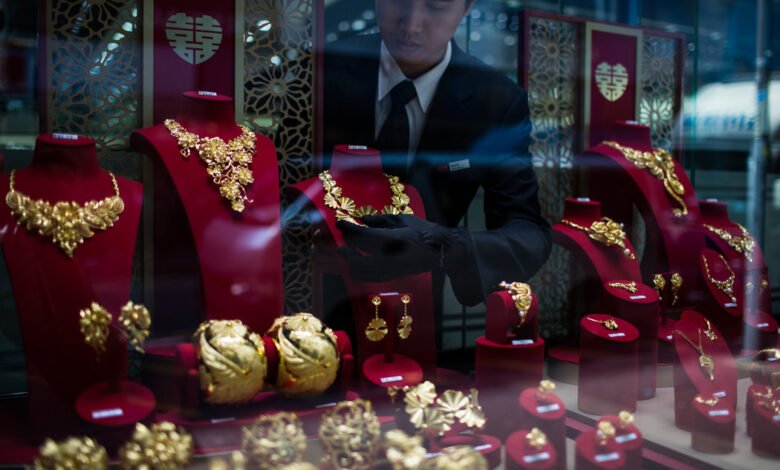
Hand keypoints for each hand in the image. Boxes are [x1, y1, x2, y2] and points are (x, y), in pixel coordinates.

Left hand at [336, 214, 457, 280]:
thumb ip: (381, 220)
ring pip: (359, 271)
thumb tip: (363, 219)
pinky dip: (357, 270)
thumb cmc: (424, 232)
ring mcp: (389, 270)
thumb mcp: (403, 220)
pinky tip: (356, 261)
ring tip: (347, 250)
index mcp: (392, 239)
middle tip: (340, 239)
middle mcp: (388, 257)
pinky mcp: (390, 276)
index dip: (347, 229)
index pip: (362, 235)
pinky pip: (367, 277)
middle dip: (344, 248)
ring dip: (349, 261)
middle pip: (355, 257)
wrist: (440, 252)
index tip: (339, 223)